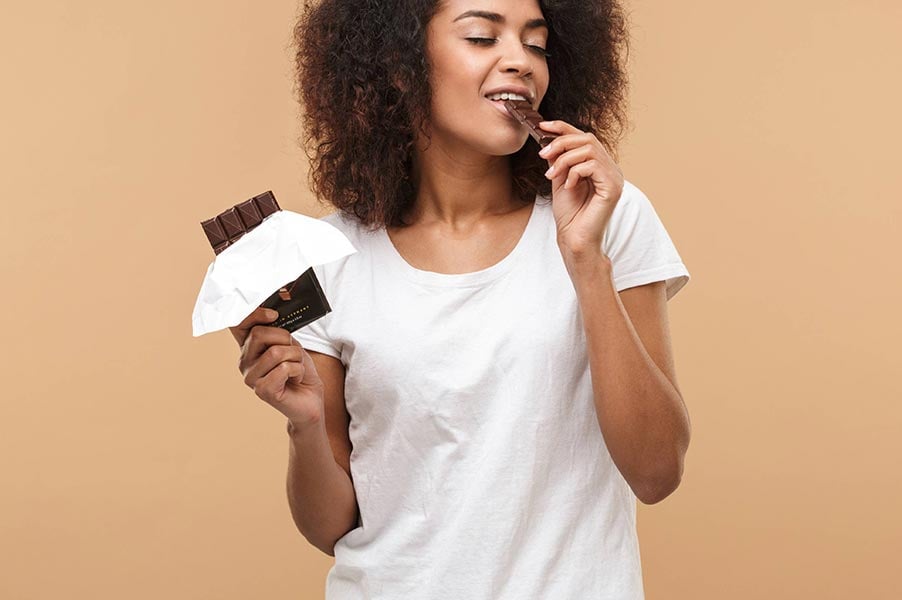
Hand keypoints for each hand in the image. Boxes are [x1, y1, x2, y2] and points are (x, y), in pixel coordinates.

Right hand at [229, 307, 324, 427]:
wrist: (311, 399)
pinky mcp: (262, 391)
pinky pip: (284, 368)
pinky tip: (296, 379)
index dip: (253, 315)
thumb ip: (279, 332)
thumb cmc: (300, 371)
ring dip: (296, 357)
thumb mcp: (291, 345)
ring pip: (275, 352)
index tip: (273, 314)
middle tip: (293, 352)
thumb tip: (274, 315)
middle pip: (258, 334)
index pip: (239, 325)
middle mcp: (244, 362)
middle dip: (285, 338)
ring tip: (297, 367)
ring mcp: (251, 378)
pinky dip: (298, 370)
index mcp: (249, 349)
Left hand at [537, 120, 624, 255]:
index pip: (584, 138)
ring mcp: (615, 177)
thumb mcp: (560, 179)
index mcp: (600, 166)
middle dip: (561, 143)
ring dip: (565, 159)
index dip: (563, 128)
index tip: (542, 126)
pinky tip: (569, 186)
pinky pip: (593, 165)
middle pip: (587, 139)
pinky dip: (575, 172)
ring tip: (552, 175)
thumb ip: (559, 160)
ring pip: (589, 150)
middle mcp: (611, 169)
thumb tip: (549, 138)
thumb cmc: (569, 214)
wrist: (573, 238)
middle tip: (543, 154)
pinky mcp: (613, 187)